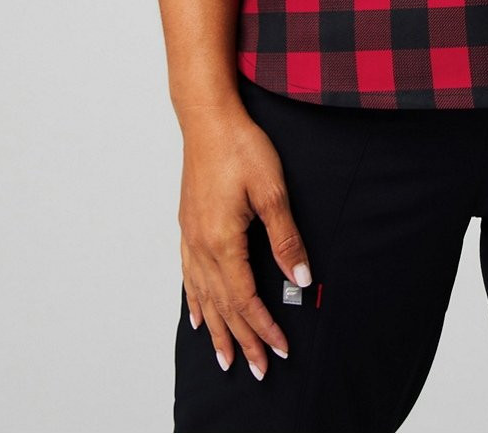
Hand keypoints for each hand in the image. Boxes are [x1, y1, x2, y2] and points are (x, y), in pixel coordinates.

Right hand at [177, 99, 312, 380]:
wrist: (208, 118)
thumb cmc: (241, 147)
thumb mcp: (273, 191)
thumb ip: (286, 239)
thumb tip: (299, 279)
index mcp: (223, 241)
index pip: (245, 298)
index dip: (263, 326)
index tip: (279, 349)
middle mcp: (202, 245)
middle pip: (222, 306)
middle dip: (241, 339)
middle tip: (255, 369)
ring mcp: (191, 236)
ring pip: (203, 296)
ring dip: (216, 329)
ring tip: (224, 357)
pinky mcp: (188, 225)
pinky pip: (188, 276)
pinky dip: (194, 301)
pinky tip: (196, 314)